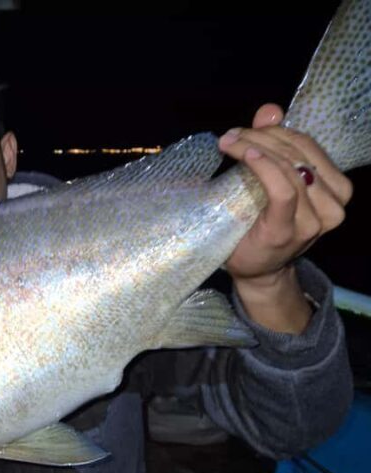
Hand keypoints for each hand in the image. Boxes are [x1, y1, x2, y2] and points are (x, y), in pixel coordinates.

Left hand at [218, 103, 352, 331]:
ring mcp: (315, 220)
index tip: (245, 128)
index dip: (278, 131)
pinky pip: (282, 190)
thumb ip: (272, 145)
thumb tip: (271, 110)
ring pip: (289, 168)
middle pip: (297, 154)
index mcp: (336, 189)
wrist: (253, 269)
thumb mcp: (269, 179)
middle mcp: (334, 205)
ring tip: (229, 143)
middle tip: (231, 135)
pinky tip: (246, 156)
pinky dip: (264, 168)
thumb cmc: (259, 223)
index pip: (308, 146)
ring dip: (256, 149)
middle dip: (261, 138)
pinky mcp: (290, 230)